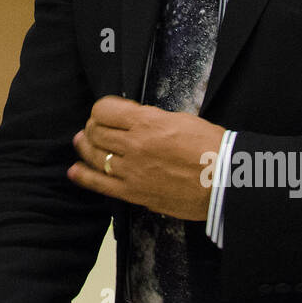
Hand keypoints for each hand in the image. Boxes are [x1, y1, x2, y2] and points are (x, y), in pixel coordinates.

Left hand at [68, 96, 225, 219]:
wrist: (226, 182)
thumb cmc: (212, 148)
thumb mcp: (181, 119)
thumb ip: (152, 119)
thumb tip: (134, 120)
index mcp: (147, 122)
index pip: (105, 109)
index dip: (103, 109)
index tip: (109, 112)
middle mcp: (134, 145)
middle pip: (96, 131)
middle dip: (93, 127)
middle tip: (96, 128)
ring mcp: (132, 171)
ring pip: (94, 155)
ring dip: (86, 147)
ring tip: (83, 142)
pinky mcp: (135, 193)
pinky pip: (100, 184)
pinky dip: (84, 176)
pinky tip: (75, 170)